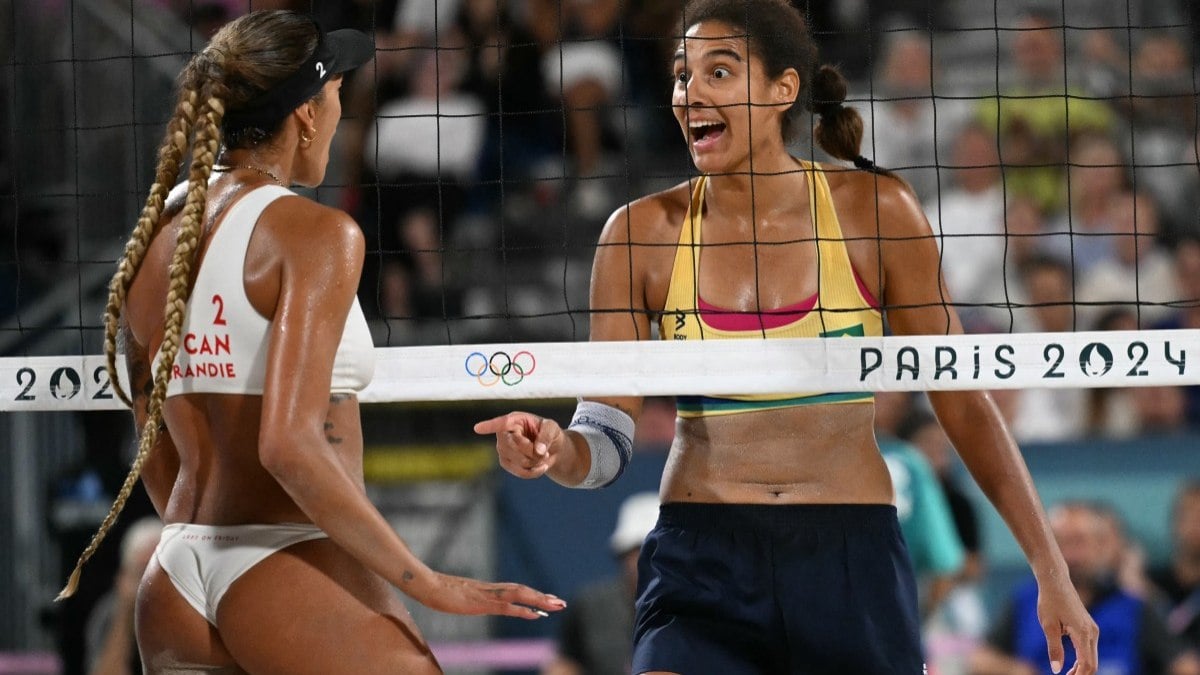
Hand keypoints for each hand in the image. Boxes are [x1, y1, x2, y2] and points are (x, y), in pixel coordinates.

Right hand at [409, 571, 565, 619]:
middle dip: (543, 597)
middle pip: (523, 590)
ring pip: (520, 595)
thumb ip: (466, 598)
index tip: (547, 600)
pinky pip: (506, 606)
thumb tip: (467, 600)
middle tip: (561, 603)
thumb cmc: (437, 591)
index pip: (516, 590)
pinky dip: (522, 609)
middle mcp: (492, 590)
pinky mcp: (482, 603)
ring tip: (556, 606)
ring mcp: (488, 595)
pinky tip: (534, 614)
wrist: (427, 585)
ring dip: (539, 600)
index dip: (532, 595)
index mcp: (488, 589)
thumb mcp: (457, 597)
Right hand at [474, 412, 563, 478]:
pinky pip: (518, 472)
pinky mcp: (506, 462)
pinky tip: (542, 467)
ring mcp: (502, 449)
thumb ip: (546, 437)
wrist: (552, 448)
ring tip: (544, 457)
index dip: (490, 426)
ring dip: (534, 462)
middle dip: (532, 452)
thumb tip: (538, 450)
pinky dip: (533, 472)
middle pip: (512, 446)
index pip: (502, 424)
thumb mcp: (552, 428)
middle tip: (546, 452)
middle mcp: (505, 433)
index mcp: (515, 420)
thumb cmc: (550, 432)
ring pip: (516, 461)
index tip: (477, 428)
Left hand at [1036, 574, 1098, 674]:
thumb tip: (1056, 670)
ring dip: (1082, 669)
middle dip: (1081, 674)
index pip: (1087, 664)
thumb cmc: (1049, 601)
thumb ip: (1054, 649)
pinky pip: (1090, 649)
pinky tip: (1071, 666)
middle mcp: (1093, 632)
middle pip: (1093, 664)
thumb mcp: (1048, 626)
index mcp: (1084, 633)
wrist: (1055, 581)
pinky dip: (1082, 660)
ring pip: (1092, 657)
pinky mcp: (1089, 627)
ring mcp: (1092, 630)